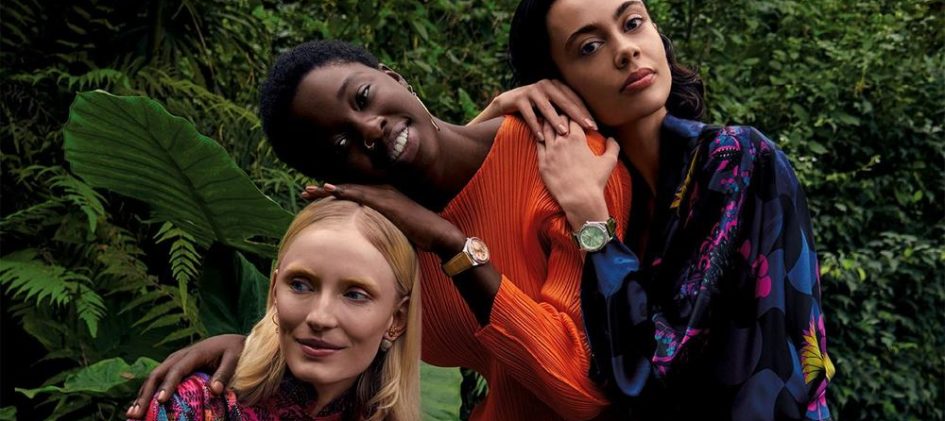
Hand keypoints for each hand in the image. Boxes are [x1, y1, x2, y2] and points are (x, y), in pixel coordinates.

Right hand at [126, 334, 245, 418]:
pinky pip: (158, 380)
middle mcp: (180, 356)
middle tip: (136, 414)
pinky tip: (140, 407)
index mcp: (194, 353)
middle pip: (158, 374)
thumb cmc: (234, 350)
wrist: (232, 341)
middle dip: (146, 394)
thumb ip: (225, 373)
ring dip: (142, 395)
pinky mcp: (174, 367)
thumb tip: (215, 390)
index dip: (168, 385)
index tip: (160, 401)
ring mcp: (174, 361)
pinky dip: (147, 393)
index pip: (177, 370)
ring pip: (153, 378)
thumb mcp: (234, 358)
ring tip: (132, 415)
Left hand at [303, 184, 465, 258]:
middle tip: (306, 192)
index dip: (334, 193)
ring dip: (329, 189)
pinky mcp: (386, 201)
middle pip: (348, 188)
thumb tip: (372, 243)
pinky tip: (330, 189)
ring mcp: (384, 194)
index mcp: (384, 197)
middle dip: (326, 190)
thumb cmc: (421, 235)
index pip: (354, 193)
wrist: (438, 233)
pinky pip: (360, 194)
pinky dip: (344, 190)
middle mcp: (382, 191)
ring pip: (350, 189)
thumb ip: (383, 231)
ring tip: (310, 191)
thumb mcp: (397, 231)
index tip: (317, 196)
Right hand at [468, 79, 595, 140]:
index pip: (574, 99)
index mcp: (556, 86)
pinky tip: (541, 137)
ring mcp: (531, 91)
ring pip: (547, 108)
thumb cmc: (534, 108)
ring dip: (556, 121)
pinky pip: (529, 114)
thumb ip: (564, 110)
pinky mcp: (519, 98)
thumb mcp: (551, 106)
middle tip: (588, 128)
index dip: (585, 112)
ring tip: (565, 132)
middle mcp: (546, 85)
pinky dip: (535, 126)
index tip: (595, 126)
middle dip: (577, 116)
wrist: (506, 103)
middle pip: (564, 102)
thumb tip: (587, 124)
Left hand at [537, 120, 618, 229]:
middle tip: (557, 111)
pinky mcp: (542, 162)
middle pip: (557, 120)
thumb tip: (611, 138)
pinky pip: (538, 144)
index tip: (572, 113)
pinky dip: (538, 136)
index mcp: (577, 138)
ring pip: (545, 130)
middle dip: (559, 115)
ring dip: (546, 122)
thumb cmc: (595, 181)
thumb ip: (613, 147)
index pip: (572, 118)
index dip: (573, 114)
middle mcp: (562, 142)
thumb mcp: (609, 162)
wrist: (579, 198)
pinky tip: (538, 133)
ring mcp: (550, 152)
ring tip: (544, 116)